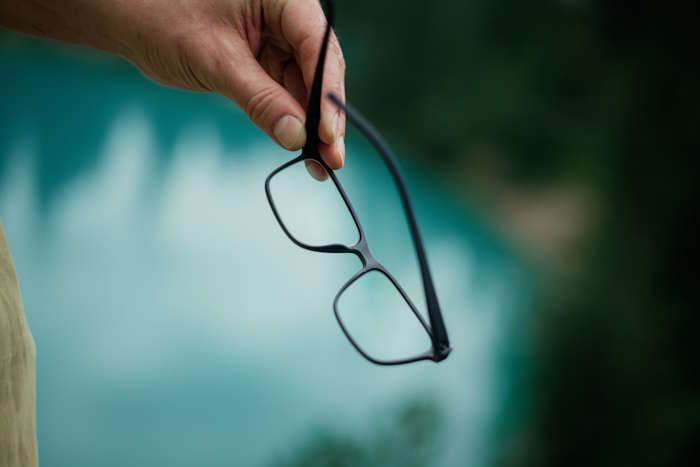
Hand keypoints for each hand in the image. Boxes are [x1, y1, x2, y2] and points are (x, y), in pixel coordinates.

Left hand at [0, 0, 345, 177]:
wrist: (126, 17)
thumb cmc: (163, 19)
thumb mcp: (216, 62)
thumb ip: (261, 99)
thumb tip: (298, 137)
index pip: (317, 46)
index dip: (328, 94)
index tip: (330, 135)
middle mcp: (285, 15)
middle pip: (319, 68)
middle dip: (324, 116)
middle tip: (332, 160)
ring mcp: (276, 37)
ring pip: (305, 84)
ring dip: (311, 124)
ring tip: (320, 164)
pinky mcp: (263, 58)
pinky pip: (284, 90)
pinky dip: (290, 118)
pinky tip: (300, 146)